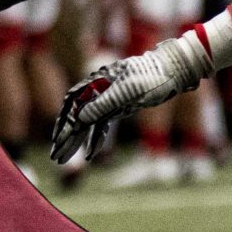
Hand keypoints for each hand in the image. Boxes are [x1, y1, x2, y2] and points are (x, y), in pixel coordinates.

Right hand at [50, 34, 211, 163]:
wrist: (175, 71)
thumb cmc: (152, 77)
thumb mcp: (128, 92)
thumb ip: (103, 105)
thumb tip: (79, 119)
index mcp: (97, 82)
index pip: (72, 104)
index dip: (63, 123)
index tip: (57, 141)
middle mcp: (99, 90)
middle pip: (77, 115)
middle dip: (66, 137)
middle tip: (56, 158)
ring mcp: (109, 98)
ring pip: (89, 123)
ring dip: (78, 141)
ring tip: (65, 159)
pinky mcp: (121, 106)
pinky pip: (103, 124)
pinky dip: (96, 138)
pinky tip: (91, 154)